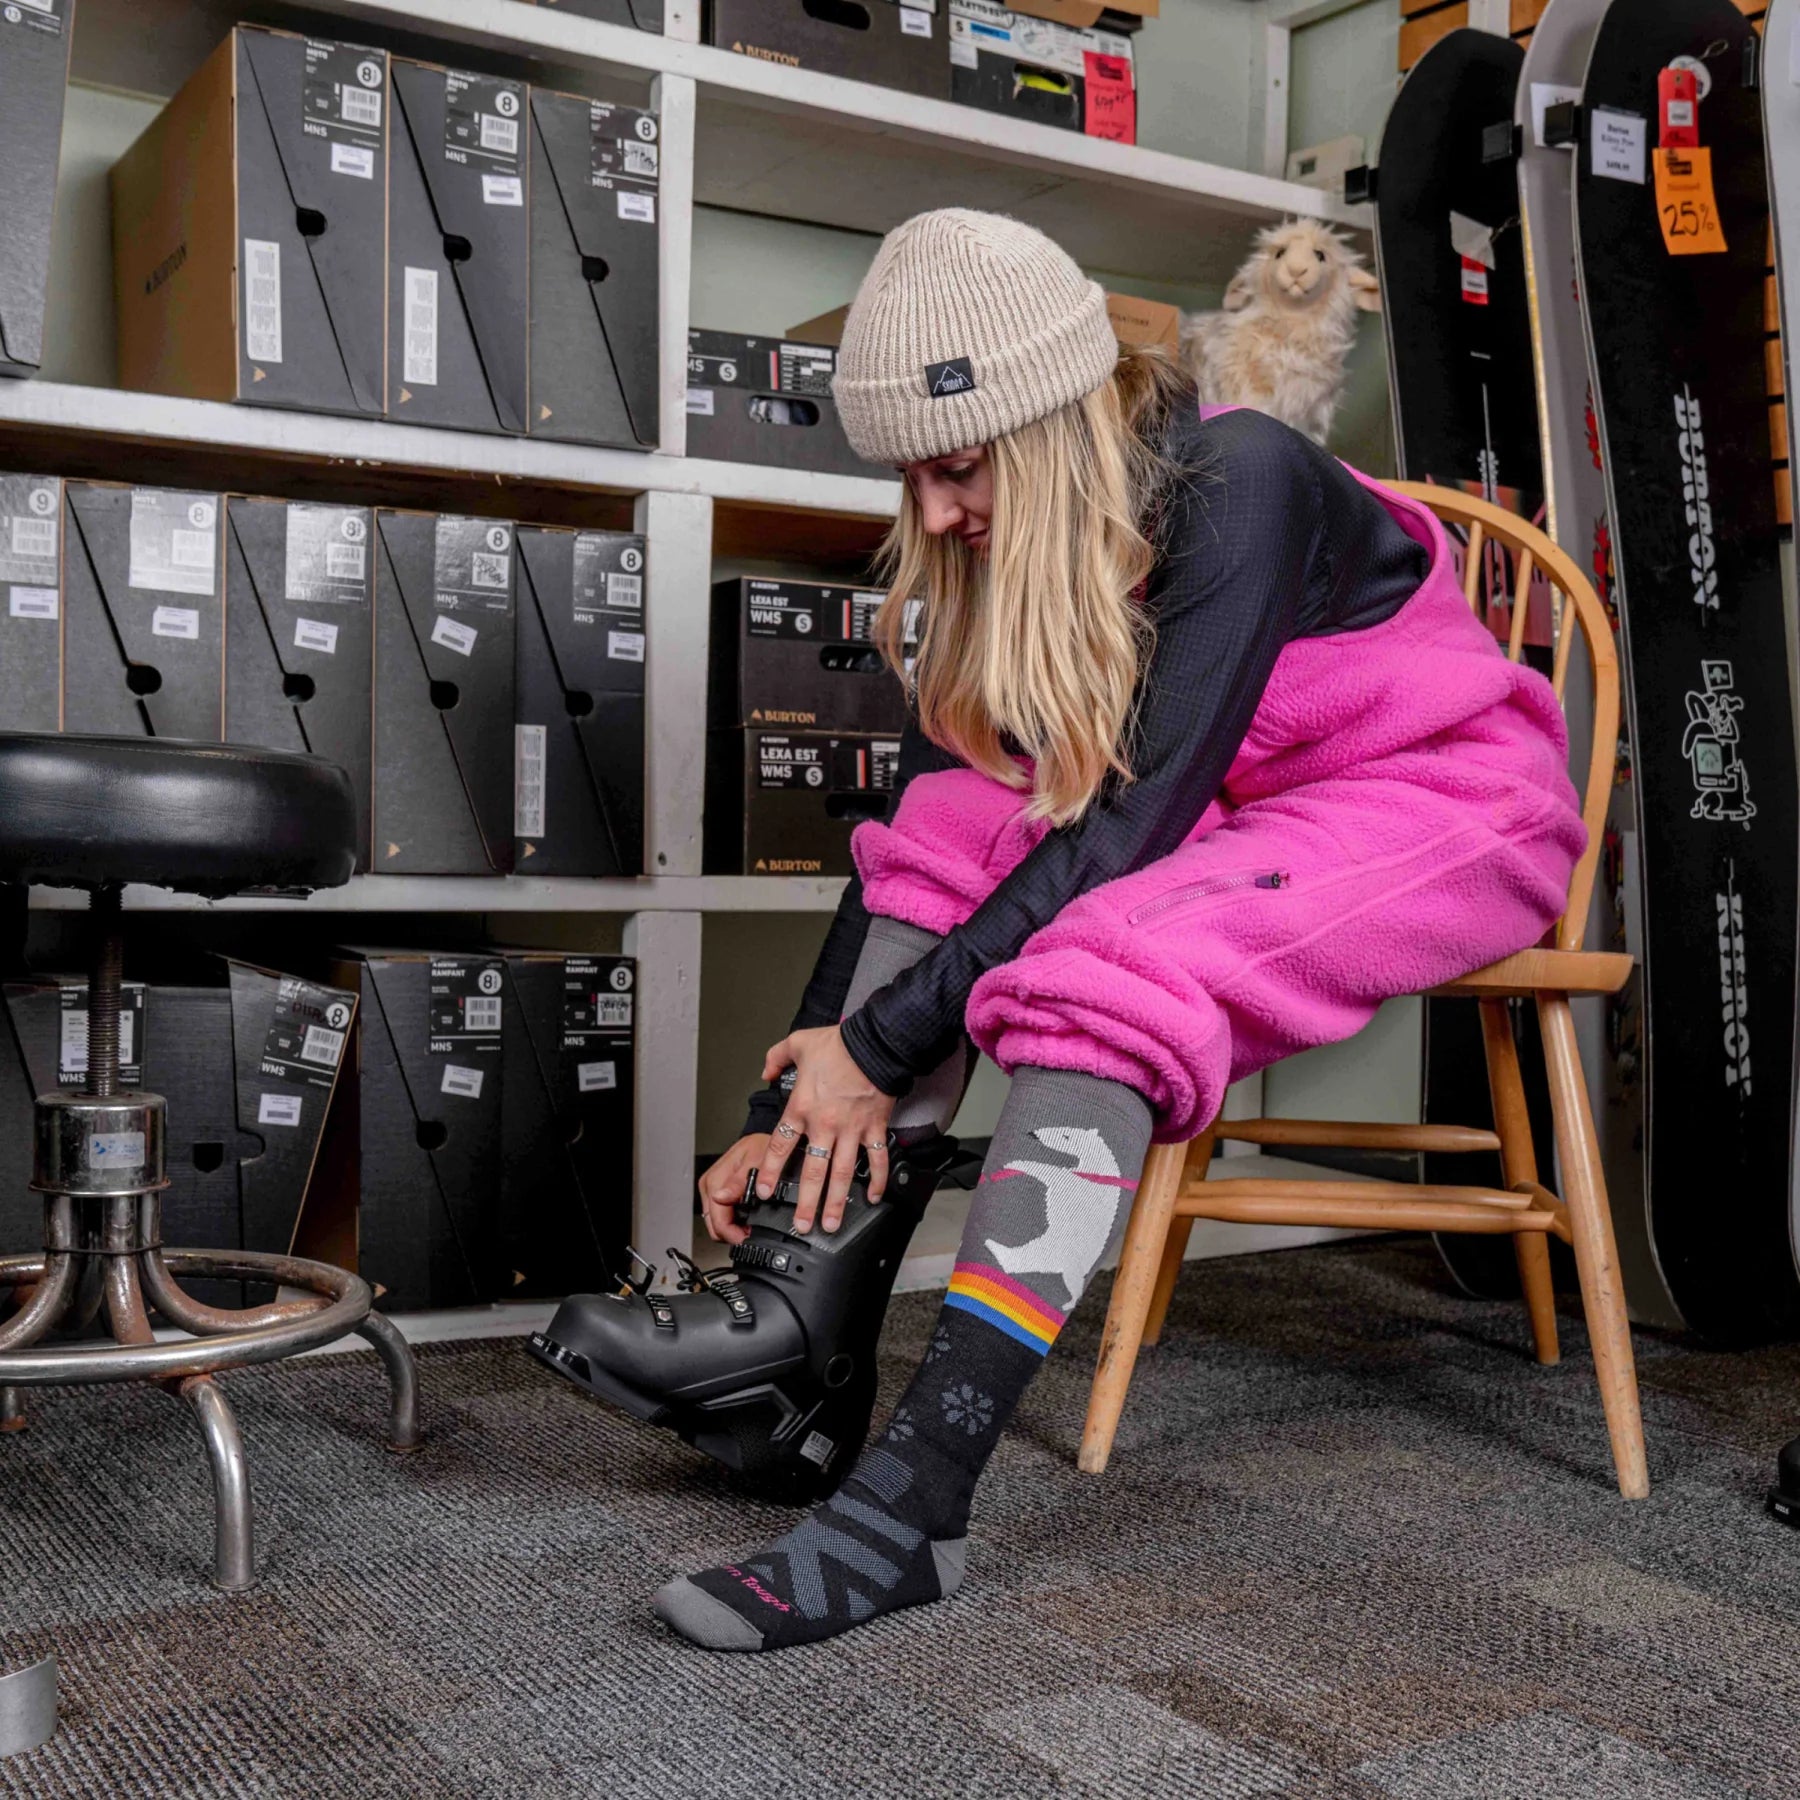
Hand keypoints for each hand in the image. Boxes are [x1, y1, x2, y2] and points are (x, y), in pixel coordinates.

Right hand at [698, 1134, 769, 1246]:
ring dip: (731, 1227)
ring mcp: (712, 1189)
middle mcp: (710, 1184)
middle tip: (751, 1233)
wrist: (769, 1140)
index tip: (747, 1237)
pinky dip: (731, 1220)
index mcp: (716, 1178)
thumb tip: (720, 1197)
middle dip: (732, 1233)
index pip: (716, 1218)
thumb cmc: (764, 1147)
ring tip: (750, 1225)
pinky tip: (744, 1217)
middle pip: (713, 1223)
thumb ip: (739, 1181)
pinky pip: (719, 1214)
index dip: (732, 1233)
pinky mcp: (716, 1192)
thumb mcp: (758, 1160)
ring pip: (715, 1222)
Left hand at [756, 1025, 895, 1234]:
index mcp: (802, 1108)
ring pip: (842, 1174)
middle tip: (802, 1225)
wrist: (875, 1044)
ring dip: (836, 1202)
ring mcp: (851, 1130)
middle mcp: (825, 1125)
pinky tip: (873, 1196)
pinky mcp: (874, 1128)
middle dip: (806, 1203)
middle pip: (812, 1172)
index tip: (766, 1191)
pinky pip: (876, 1159)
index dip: (772, 1172)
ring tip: (831, 1224)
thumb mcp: (798, 1043)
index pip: (781, 1146)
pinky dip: (876, 1179)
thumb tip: (766, 1070)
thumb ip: (777, 1057)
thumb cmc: (839, 1045)